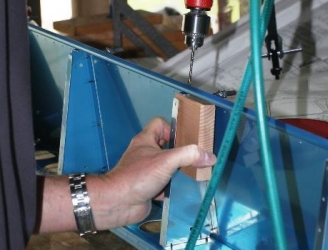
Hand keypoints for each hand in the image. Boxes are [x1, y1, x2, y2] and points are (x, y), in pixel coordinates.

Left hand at [93, 117, 215, 227]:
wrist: (117, 203)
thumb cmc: (139, 175)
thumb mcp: (167, 161)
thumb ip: (189, 156)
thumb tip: (210, 156)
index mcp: (146, 139)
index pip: (160, 123)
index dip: (172, 128)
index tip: (184, 140)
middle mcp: (144, 153)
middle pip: (166, 146)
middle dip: (180, 153)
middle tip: (195, 159)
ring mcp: (145, 170)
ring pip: (166, 166)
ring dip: (177, 171)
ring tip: (192, 175)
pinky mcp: (146, 187)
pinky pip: (163, 183)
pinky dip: (171, 187)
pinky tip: (180, 191)